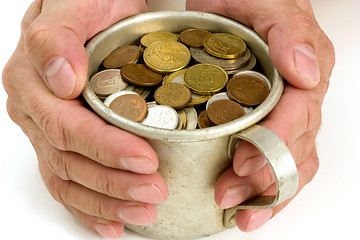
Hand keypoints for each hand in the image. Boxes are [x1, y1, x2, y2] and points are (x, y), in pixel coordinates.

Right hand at [2, 0, 168, 237]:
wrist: (88, 12)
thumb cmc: (86, 7)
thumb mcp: (73, 7)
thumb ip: (57, 37)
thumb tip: (61, 79)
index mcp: (33, 81)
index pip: (68, 128)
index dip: (106, 148)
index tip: (145, 159)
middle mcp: (35, 112)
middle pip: (70, 161)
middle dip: (114, 183)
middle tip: (154, 192)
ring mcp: (45, 132)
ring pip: (69, 179)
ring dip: (106, 202)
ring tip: (142, 212)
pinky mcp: (60, 143)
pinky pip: (67, 183)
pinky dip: (89, 208)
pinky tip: (112, 224)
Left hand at [187, 0, 334, 231]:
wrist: (231, 2)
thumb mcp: (267, 3)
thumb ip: (288, 31)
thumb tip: (306, 72)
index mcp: (306, 70)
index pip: (298, 116)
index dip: (272, 143)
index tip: (242, 162)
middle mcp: (302, 96)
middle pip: (294, 147)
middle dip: (264, 177)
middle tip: (229, 195)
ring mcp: (286, 112)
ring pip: (291, 162)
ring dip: (267, 193)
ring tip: (241, 214)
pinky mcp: (267, 121)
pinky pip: (279, 159)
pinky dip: (266, 187)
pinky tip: (249, 204)